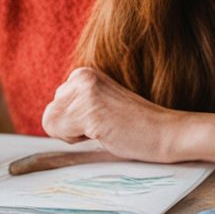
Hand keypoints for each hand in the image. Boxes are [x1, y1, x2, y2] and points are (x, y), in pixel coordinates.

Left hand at [41, 67, 179, 161]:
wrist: (166, 133)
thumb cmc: (133, 127)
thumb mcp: (98, 105)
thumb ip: (75, 106)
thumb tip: (48, 119)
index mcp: (83, 74)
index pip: (54, 106)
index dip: (74, 123)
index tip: (101, 120)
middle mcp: (81, 76)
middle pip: (49, 114)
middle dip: (71, 129)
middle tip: (103, 126)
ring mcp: (85, 92)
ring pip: (50, 122)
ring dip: (73, 135)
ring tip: (102, 129)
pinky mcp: (89, 110)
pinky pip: (57, 130)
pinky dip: (76, 139)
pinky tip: (102, 132)